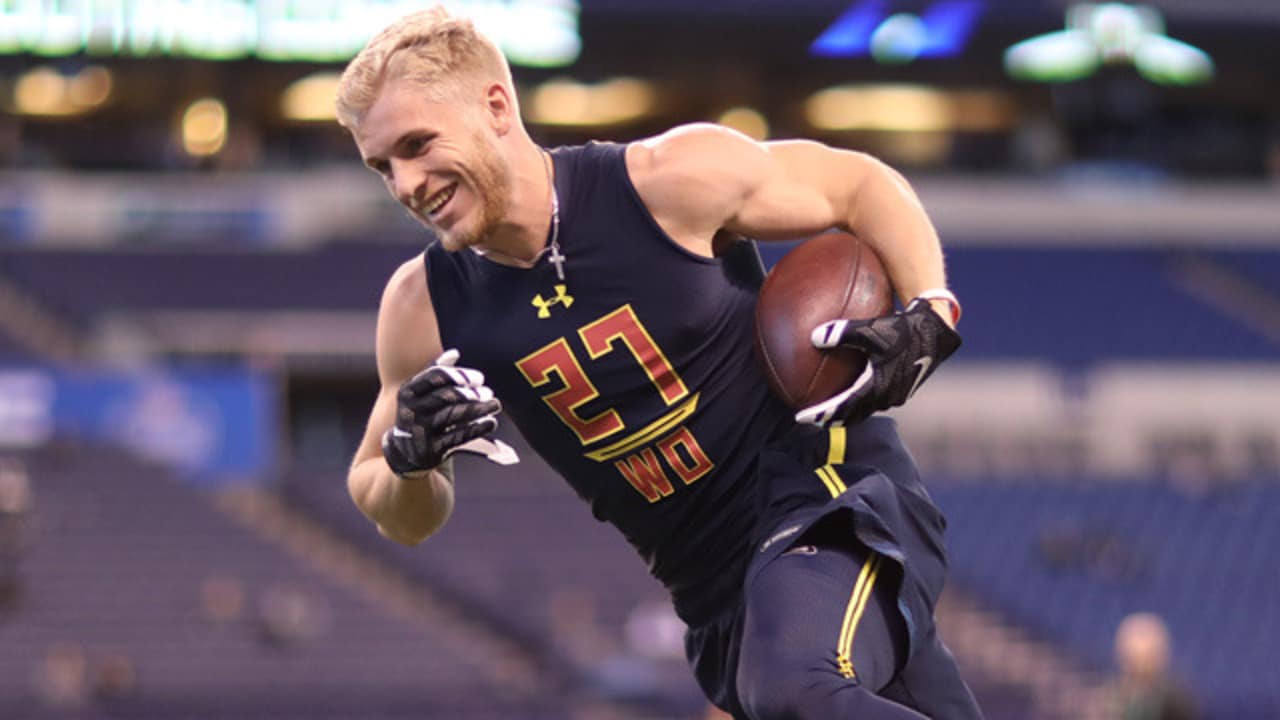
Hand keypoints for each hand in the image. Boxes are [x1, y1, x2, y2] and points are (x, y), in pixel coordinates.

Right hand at [381, 349, 503, 476]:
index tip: (479, 378)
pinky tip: (491, 423)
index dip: (459, 375)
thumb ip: (434, 372)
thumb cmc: (419, 414)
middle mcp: (411, 411)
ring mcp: (420, 431)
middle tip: (488, 392)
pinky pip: (458, 437)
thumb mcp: (419, 393)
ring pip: (453, 416)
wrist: (405, 452)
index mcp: (408, 391)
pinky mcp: (432, 450)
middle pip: (445, 396)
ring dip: (478, 409)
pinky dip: (476, 429)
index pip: (434, 376)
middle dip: (470, 393)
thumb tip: (455, 353)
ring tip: (495, 404)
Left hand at [795, 298, 960, 425]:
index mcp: (877, 387)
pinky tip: (852, 391)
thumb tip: (814, 337)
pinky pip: (875, 401)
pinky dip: (859, 402)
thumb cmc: (904, 328)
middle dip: (830, 419)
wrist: (937, 331)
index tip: (801, 418)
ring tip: (828, 411)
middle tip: (810, 419)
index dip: (820, 415)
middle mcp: (887, 397)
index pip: (843, 408)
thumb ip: (841, 332)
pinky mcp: (902, 389)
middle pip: (853, 416)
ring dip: (846, 413)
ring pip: (865, 411)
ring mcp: (896, 395)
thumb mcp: (871, 328)